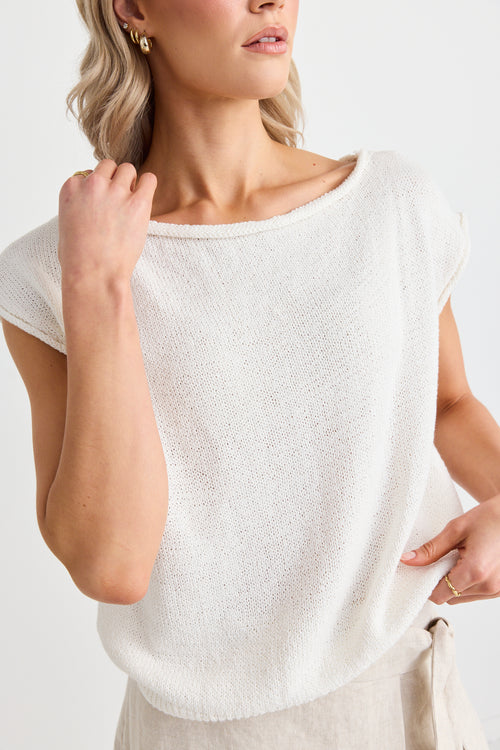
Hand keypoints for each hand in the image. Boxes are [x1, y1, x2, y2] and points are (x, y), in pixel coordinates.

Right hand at [58, 159, 156, 282]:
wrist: (93, 274)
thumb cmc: (78, 260)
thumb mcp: (65, 227)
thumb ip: (76, 208)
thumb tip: (88, 207)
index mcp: (71, 189)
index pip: (87, 174)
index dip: (97, 189)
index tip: (100, 205)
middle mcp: (92, 185)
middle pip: (108, 166)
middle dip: (114, 180)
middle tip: (118, 202)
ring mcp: (115, 192)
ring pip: (128, 170)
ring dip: (131, 183)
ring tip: (131, 204)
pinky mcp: (137, 203)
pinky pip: (149, 179)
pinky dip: (148, 186)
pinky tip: (145, 200)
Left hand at [400, 494, 499, 604]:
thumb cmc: (490, 517)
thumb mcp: (456, 529)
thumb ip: (431, 550)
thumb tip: (407, 560)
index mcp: (475, 571)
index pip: (439, 595)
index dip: (428, 584)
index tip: (424, 569)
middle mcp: (488, 586)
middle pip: (450, 598)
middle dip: (442, 582)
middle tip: (445, 558)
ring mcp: (498, 591)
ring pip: (463, 597)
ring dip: (456, 583)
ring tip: (462, 558)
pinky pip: (477, 594)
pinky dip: (469, 583)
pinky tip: (473, 563)